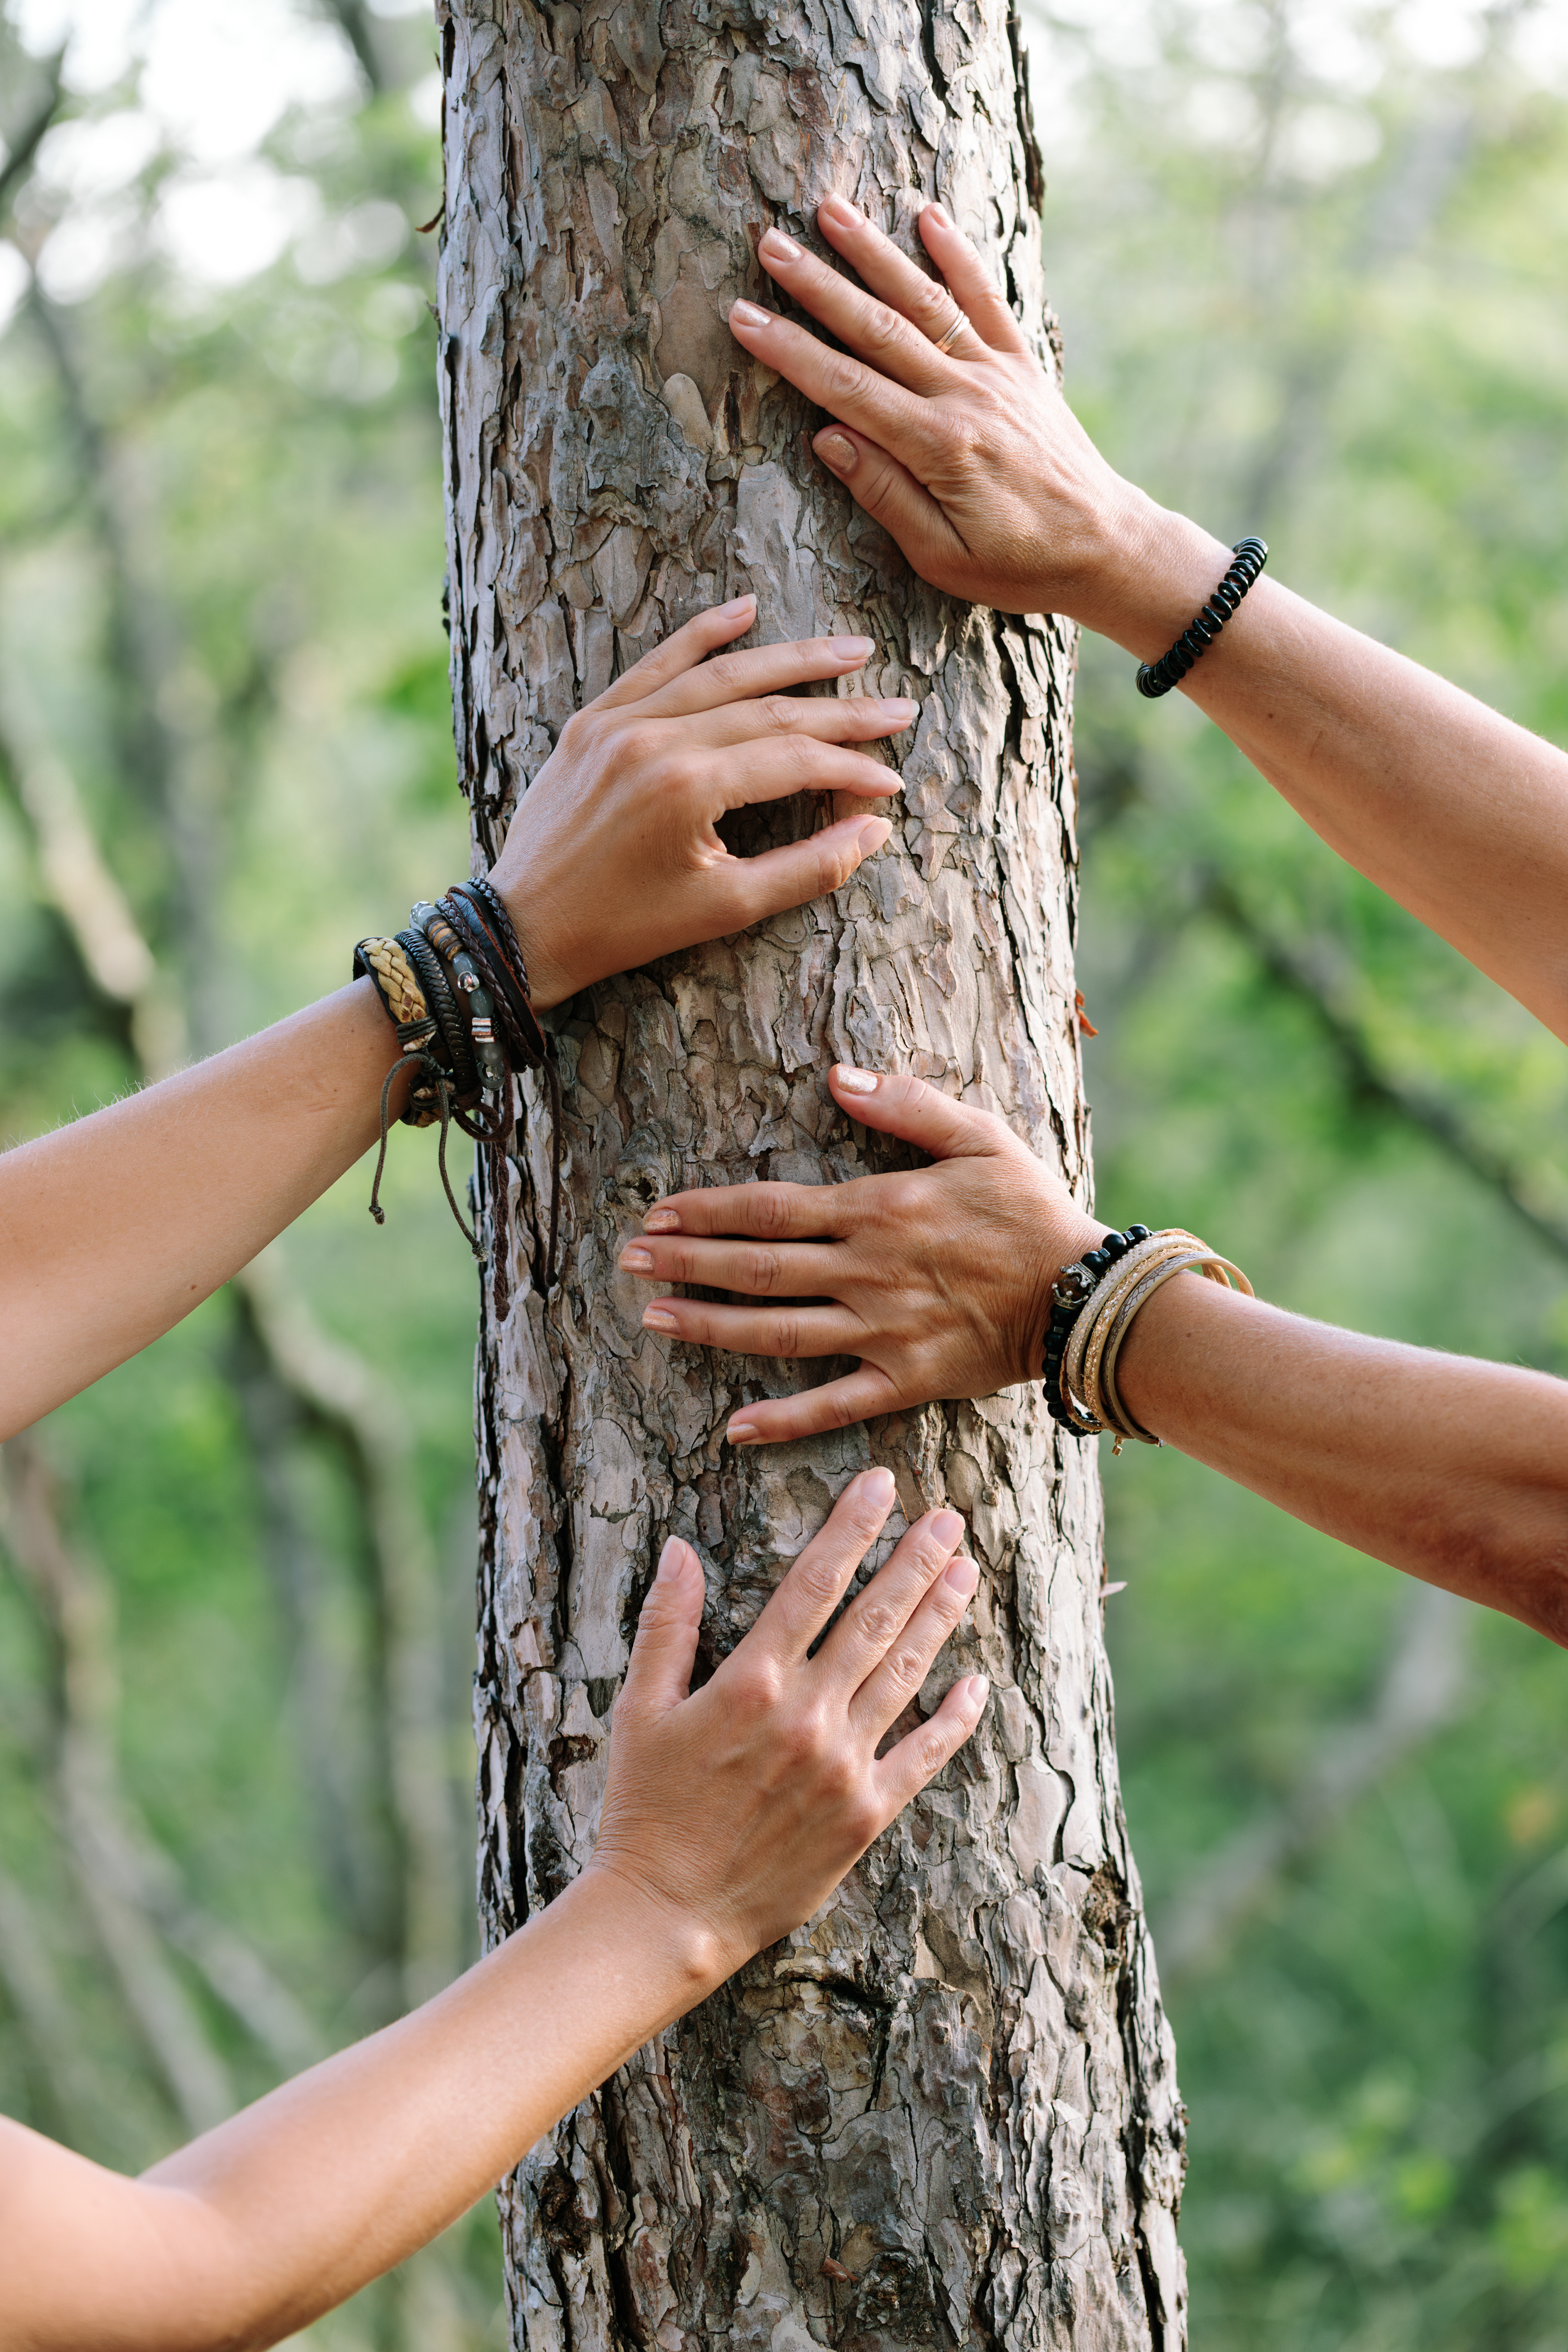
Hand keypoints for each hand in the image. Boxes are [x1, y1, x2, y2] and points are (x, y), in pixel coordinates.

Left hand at [487, 597, 913, 1008]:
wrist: (522, 929)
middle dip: (840, 710)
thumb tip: (872, 831)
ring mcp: (619, 724)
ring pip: (720, 674)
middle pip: (768, 708)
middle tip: (898, 707)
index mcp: (687, 788)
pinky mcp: (592, 721)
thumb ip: (805, 870)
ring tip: (849, 649)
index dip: (850, 767)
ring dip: (790, 658)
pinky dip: (701, 634)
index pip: (792, 759)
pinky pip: (655, 663)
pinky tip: (746, 608)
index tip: (891, 782)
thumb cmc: (623, 929)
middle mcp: (654, 741)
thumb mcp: (722, 910)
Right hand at [587, 1467, 987, 1980]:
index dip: (851, 1527)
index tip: (881, 1484)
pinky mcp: (864, 1816)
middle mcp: (806, 1716)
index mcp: (751, 1682)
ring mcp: (842, 1766)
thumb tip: (678, 1548)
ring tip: (967, 1571)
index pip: (813, 1583)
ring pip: (904, 1674)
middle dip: (916, 1561)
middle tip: (950, 1518)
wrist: (667, 1914)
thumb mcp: (638, 1708)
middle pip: (873, 1619)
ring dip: (939, 1617)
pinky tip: (976, 1682)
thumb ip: (666, 1625)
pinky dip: (953, 1718)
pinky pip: (922, 1756)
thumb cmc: (645, 1808)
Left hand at [616, 1065, 1106, 1444]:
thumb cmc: (1032, 1212)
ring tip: (654, 1319)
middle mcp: (866, 1271)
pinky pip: (831, 1404)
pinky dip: (781, 1420)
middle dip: (685, 1263)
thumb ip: (905, 1104)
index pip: (769, 1208)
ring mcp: (880, 1331)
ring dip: (709, 1326)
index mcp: (877, 1209)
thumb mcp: (979, 1136)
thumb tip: (836, 1077)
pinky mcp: (903, 1380)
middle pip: (756, 1268)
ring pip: (777, 1332)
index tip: (658, 1213)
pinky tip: (732, 1428)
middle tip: (628, 1262)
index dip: (707, 1211)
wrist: (1086, 1296)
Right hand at [726, 197, 1217, 644]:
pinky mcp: (1022, 367)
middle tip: (768, 244)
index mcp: (938, 447)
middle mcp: (965, 397)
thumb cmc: (1020, 567)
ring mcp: (996, 374)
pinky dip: (957, 256)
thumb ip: (886, 495)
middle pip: (876, 329)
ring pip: (924, 300)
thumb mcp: (942, 557)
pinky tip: (926, 216)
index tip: (744, 317)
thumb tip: (827, 439)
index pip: (846, 387)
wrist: (1108, 548)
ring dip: (874, 252)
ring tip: (829, 209)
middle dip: (818, 284)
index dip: (790, 350)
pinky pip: (986, 300)